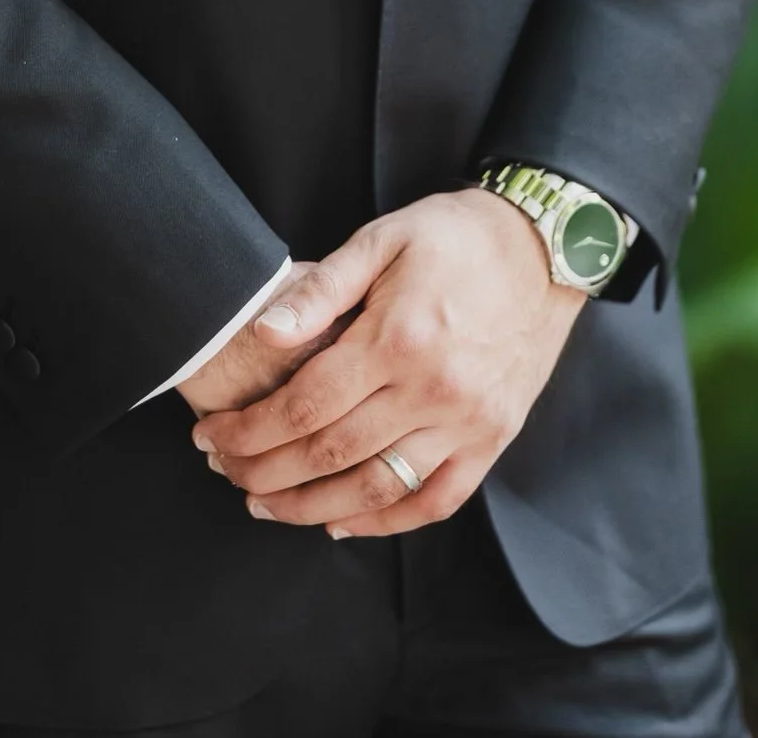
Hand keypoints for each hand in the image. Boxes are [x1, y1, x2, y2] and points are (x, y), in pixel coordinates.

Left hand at [190, 188, 585, 537]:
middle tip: (224, 471)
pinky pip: (435, 500)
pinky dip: (385, 522)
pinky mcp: (492, 439)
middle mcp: (431, 390)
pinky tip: (343, 522)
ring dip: (311, 508)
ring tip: (265, 505)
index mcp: (397, 338)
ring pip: (375, 489)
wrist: (546, 247)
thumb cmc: (455, 236)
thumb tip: (264, 333)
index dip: (250, 429)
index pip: (305, 405)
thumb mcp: (382, 238)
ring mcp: (466, 422)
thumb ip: (321, 289)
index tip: (211, 435)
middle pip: (330, 454)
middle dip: (265, 471)